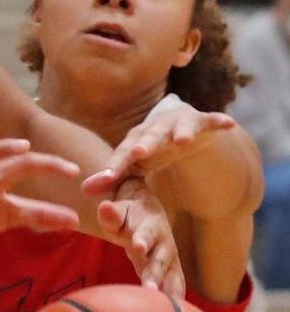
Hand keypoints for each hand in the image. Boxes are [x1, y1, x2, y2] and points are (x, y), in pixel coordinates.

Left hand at [83, 107, 234, 194]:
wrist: (177, 128)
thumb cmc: (150, 149)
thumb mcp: (133, 165)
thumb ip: (111, 177)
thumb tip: (83, 191)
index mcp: (134, 142)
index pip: (121, 156)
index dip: (114, 167)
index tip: (105, 179)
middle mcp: (153, 130)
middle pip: (147, 138)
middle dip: (144, 145)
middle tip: (138, 153)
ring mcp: (178, 124)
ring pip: (179, 127)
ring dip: (181, 132)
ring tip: (183, 139)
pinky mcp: (201, 121)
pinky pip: (210, 120)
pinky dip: (218, 121)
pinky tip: (228, 123)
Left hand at [97, 177, 184, 297]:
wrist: (146, 211)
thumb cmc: (126, 214)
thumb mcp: (117, 211)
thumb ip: (111, 213)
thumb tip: (104, 207)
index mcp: (150, 223)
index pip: (146, 231)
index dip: (143, 238)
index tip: (138, 246)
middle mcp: (164, 241)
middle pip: (161, 258)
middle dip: (156, 273)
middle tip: (150, 288)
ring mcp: (169, 256)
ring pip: (172, 274)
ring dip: (170, 290)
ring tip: (168, 307)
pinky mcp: (170, 269)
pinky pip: (175, 284)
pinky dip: (176, 296)